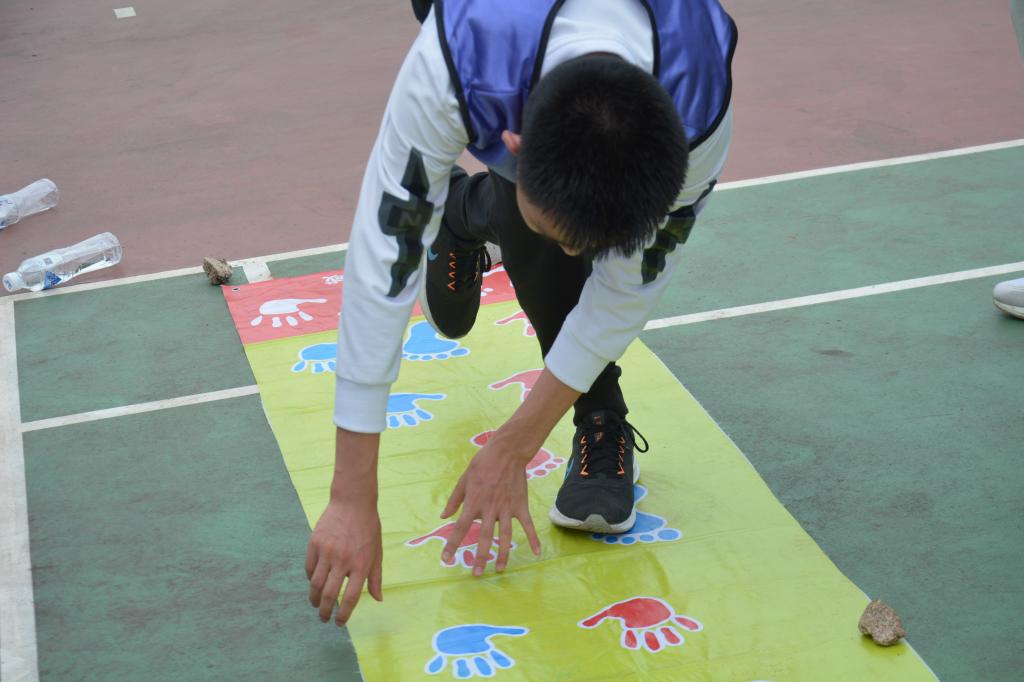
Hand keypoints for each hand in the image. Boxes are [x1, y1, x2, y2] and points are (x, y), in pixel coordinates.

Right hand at [305, 498, 382, 625]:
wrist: (353, 501)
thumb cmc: (368, 528)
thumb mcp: (377, 552)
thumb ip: (376, 577)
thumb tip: (378, 599)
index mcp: (361, 565)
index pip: (350, 598)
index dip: (344, 614)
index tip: (339, 622)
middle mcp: (343, 560)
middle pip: (329, 595)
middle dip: (325, 611)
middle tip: (323, 618)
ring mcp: (327, 551)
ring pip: (315, 584)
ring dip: (314, 599)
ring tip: (316, 605)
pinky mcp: (315, 543)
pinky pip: (309, 568)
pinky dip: (310, 579)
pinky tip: (313, 583)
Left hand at [440, 433, 541, 575]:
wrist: (507, 452)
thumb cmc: (482, 464)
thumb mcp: (463, 479)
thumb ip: (454, 500)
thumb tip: (443, 516)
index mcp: (473, 503)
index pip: (460, 529)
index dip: (452, 545)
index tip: (446, 560)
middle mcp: (489, 509)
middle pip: (484, 538)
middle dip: (480, 558)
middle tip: (477, 574)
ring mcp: (507, 509)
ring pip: (505, 536)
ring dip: (503, 554)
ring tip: (500, 570)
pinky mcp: (520, 506)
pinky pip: (528, 526)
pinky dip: (533, 539)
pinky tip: (536, 553)